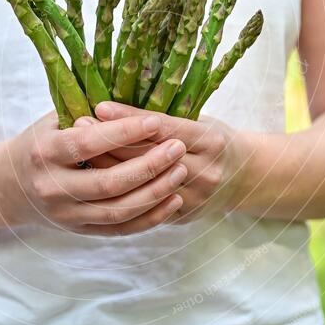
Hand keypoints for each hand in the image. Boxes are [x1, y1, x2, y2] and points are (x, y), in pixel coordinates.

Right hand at [3, 110, 187, 234]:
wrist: (9, 186)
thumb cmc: (41, 143)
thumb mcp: (54, 120)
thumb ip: (88, 113)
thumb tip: (135, 102)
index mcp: (45, 152)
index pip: (89, 143)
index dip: (124, 133)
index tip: (155, 122)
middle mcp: (53, 187)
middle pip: (109, 183)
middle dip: (149, 166)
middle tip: (177, 148)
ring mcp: (66, 214)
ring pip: (119, 211)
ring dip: (155, 193)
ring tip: (180, 172)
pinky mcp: (80, 231)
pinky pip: (121, 230)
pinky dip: (151, 217)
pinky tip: (173, 199)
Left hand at [85, 102, 245, 222]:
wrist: (244, 179)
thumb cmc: (213, 141)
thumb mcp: (199, 121)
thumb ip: (165, 119)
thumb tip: (113, 106)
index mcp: (211, 141)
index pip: (162, 128)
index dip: (129, 118)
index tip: (99, 107)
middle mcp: (206, 172)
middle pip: (148, 158)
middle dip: (111, 141)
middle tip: (80, 126)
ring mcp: (195, 199)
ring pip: (142, 185)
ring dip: (109, 167)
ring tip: (82, 152)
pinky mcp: (183, 218)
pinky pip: (145, 206)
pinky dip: (119, 191)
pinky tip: (96, 178)